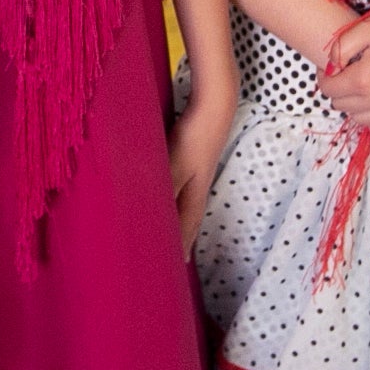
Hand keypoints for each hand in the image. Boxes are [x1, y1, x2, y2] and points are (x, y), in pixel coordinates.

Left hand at [170, 67, 236, 249]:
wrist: (216, 104)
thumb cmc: (195, 135)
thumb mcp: (174, 163)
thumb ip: (163, 188)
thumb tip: (152, 216)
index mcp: (195, 192)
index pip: (186, 226)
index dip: (181, 245)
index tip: (178, 265)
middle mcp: (199, 185)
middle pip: (189, 217)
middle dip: (184, 237)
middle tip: (179, 256)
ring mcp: (199, 170)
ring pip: (187, 202)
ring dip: (181, 218)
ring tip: (176, 230)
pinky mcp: (194, 156)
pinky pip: (183, 186)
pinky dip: (176, 197)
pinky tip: (171, 191)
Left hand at [321, 7, 369, 131]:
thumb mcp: (367, 28)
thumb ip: (341, 46)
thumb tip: (332, 65)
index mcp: (362, 79)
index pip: (329, 90)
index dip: (324, 78)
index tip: (329, 69)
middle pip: (342, 106)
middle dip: (337, 91)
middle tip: (344, 75)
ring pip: (360, 119)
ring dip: (354, 106)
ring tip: (360, 88)